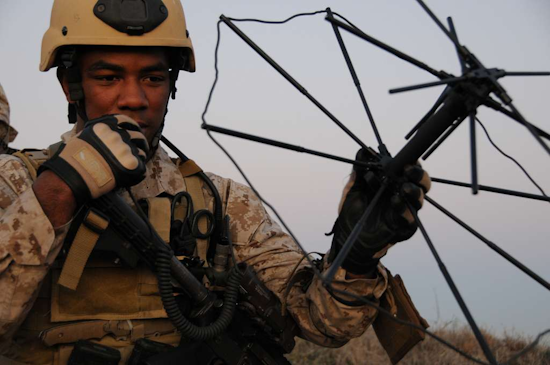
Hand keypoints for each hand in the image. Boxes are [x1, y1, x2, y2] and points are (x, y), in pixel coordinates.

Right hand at [39, 114, 148, 204]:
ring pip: (142, 150)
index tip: (135, 131)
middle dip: (140, 142)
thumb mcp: (85, 135)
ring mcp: (125, 148)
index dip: (133, 127)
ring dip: (141, 155)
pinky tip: (132, 174)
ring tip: (137, 162)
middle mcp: (117, 134)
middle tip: (142, 148)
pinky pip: (142, 166)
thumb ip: (101, 132)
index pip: (127, 121)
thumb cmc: (74, 158)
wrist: (73, 174)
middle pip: (138, 135)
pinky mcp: (131, 163)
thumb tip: (110, 133)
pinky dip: (138, 171)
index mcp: (107, 125)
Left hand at [328, 149, 430, 274]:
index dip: (412, 162)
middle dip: (418, 175)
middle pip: (422, 183)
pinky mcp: (404, 228)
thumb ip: (359, 171)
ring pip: (418, 199)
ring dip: (413, 191)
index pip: (410, 169)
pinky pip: (409, 219)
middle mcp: (404, 195)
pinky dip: (403, 209)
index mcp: (395, 183)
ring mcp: (406, 211)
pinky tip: (396, 201)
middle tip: (408, 170)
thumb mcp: (353, 187)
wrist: (348, 234)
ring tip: (403, 187)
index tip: (406, 158)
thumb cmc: (353, 210)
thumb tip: (361, 151)